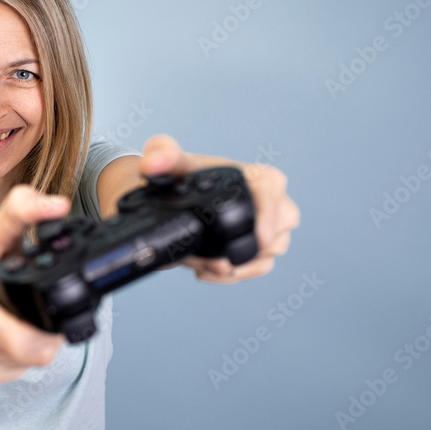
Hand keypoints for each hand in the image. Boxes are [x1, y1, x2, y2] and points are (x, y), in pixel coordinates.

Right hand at [0, 186, 71, 385]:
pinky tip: (9, 334)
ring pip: (22, 366)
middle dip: (46, 337)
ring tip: (19, 318)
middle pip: (27, 356)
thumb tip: (58, 205)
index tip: (55, 307)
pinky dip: (17, 358)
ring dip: (31, 347)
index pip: (22, 341)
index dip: (49, 330)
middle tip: (44, 311)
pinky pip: (10, 373)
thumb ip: (22, 212)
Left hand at [139, 135, 299, 283]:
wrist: (176, 197)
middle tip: (212, 259)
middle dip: (246, 252)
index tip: (261, 239)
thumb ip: (160, 154)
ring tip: (200, 263)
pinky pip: (256, 269)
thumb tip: (153, 164)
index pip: (272, 193)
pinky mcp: (258, 249)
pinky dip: (231, 276)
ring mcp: (268, 229)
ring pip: (267, 257)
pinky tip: (206, 271)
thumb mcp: (170, 162)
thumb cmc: (183, 176)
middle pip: (277, 233)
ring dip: (233, 267)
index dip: (270, 217)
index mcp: (257, 177)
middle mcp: (270, 203)